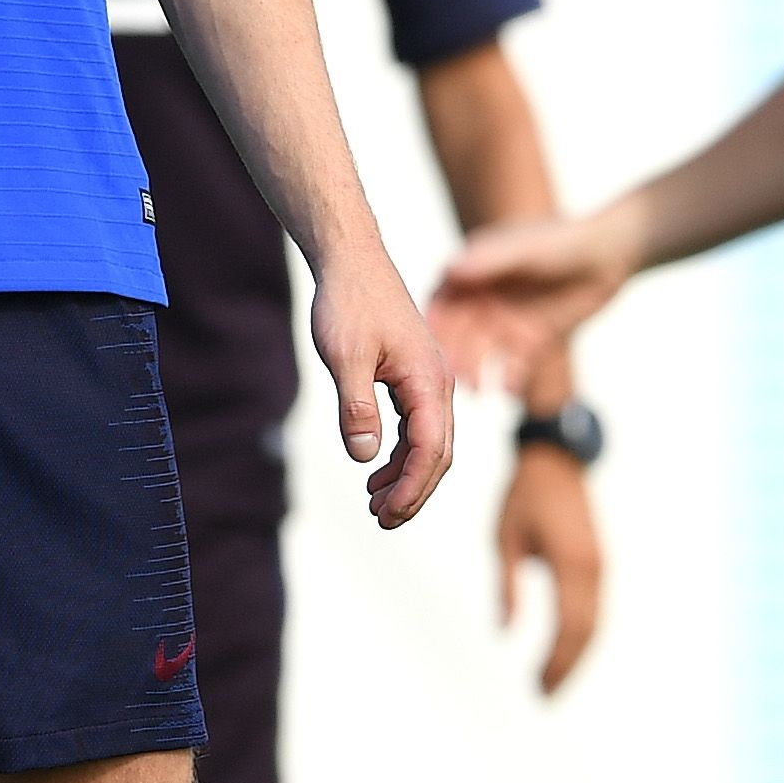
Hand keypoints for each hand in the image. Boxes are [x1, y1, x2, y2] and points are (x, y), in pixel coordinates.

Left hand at [309, 258, 455, 529]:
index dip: (411, 489)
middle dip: (414, 492)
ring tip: (375, 503)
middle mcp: (438, 382)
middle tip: (381, 521)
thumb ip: (355, 408)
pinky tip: (376, 468)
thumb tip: (364, 458)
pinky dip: (402, 453)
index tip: (386, 515)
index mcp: (429, 380)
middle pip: (439, 453)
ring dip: (407, 476)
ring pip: (429, 442)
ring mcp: (429, 379)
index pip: (430, 450)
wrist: (352, 262)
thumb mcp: (345, 358)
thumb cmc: (349, 303)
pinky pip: (418, 425)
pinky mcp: (414, 375)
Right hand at [432, 211, 641, 395]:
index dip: (433, 324)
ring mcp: (505, 322)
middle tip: (458, 377)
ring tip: (481, 391)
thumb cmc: (562, 240)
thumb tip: (449, 269)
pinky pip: (513, 366)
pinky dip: (509, 379)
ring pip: (482, 354)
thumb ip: (489, 261)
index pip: (442, 303)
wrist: (609, 255)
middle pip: (459, 335)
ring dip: (477, 373)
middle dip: (456, 357)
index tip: (430, 345)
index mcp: (474, 273)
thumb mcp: (524, 249)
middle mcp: (484, 301)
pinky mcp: (530, 341)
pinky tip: (510, 389)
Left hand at [498, 438, 606, 694]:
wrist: (556, 457)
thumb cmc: (524, 495)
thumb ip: (508, 585)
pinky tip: (565, 647)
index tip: (538, 688)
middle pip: (586, 631)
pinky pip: (594, 606)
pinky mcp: (597, 560)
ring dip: (576, 653)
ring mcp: (599, 564)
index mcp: (570, 563)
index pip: (569, 626)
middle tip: (545, 695)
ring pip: (594, 621)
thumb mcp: (506, 539)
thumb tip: (506, 631)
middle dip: (568, 666)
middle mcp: (592, 568)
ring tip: (553, 680)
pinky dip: (582, 633)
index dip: (556, 661)